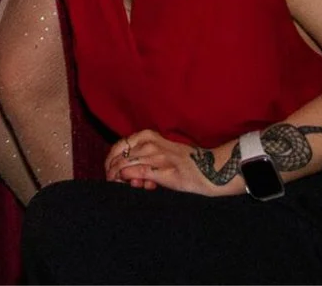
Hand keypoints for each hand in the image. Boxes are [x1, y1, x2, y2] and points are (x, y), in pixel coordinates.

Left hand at [107, 128, 240, 196]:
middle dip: (112, 172)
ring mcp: (156, 157)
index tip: (109, 172)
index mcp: (148, 135)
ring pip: (124, 166)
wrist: (211, 170)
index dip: (110, 160)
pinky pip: (137, 174)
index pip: (119, 146)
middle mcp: (150, 143)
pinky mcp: (163, 172)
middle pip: (118, 157)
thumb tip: (125, 172)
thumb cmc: (186, 162)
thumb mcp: (162, 151)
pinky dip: (130, 180)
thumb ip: (143, 157)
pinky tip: (137, 185)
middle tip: (114, 182)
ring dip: (120, 178)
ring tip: (128, 185)